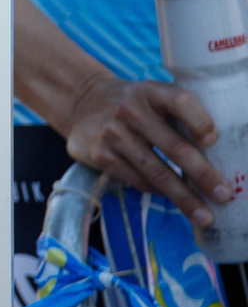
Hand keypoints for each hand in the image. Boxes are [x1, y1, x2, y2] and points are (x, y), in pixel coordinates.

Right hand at [64, 73, 229, 226]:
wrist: (82, 101)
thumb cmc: (134, 104)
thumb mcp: (153, 95)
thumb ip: (179, 114)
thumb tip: (218, 154)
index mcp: (150, 91)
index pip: (180, 102)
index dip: (199, 121)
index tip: (212, 140)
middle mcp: (129, 110)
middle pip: (173, 146)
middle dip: (202, 175)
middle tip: (223, 195)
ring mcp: (112, 134)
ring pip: (155, 172)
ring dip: (183, 196)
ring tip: (203, 215)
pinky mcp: (100, 155)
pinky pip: (136, 179)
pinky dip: (157, 191)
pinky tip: (172, 197)